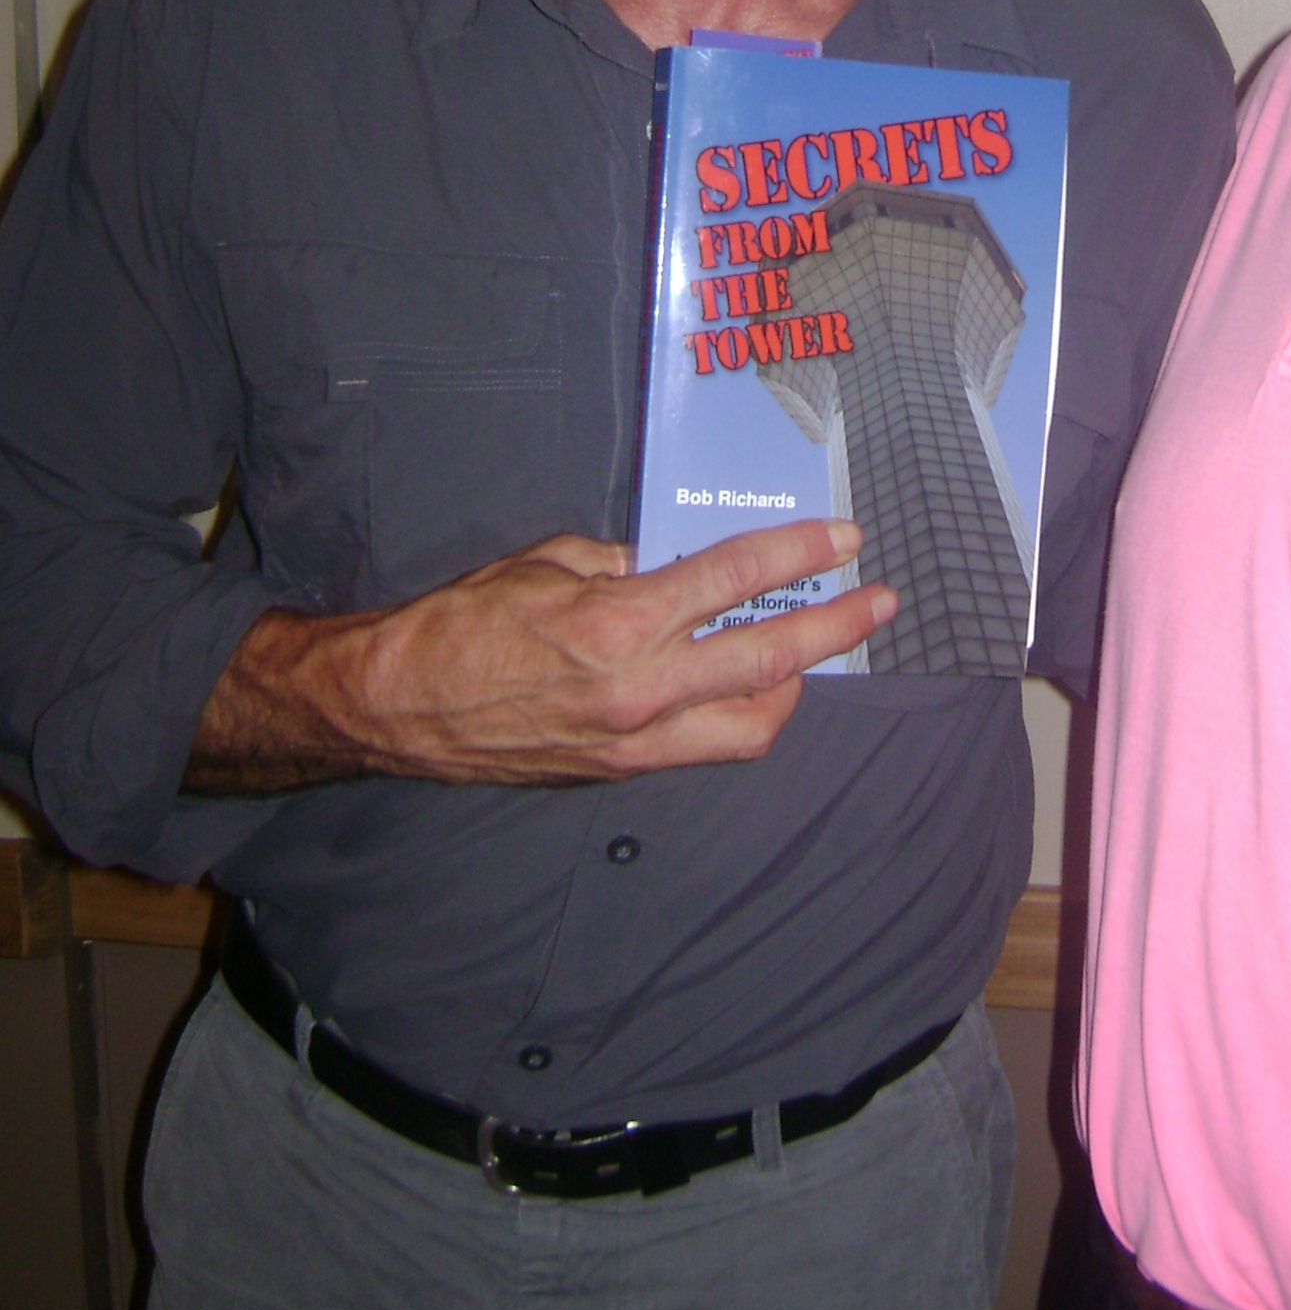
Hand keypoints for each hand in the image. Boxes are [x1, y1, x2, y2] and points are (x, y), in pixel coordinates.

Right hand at [188, 519, 895, 790]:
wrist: (395, 707)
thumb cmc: (459, 622)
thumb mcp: (545, 563)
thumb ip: (621, 565)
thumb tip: (671, 567)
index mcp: (618, 623)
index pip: (734, 579)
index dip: (799, 554)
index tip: (845, 539)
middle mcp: (639, 690)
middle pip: (769, 662)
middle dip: (834, 629)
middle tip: (877, 603)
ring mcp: (634, 742)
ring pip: (752, 726)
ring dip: (795, 687)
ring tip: (814, 652)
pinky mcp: (620, 770)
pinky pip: (706, 747)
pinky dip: (740, 716)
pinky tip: (748, 687)